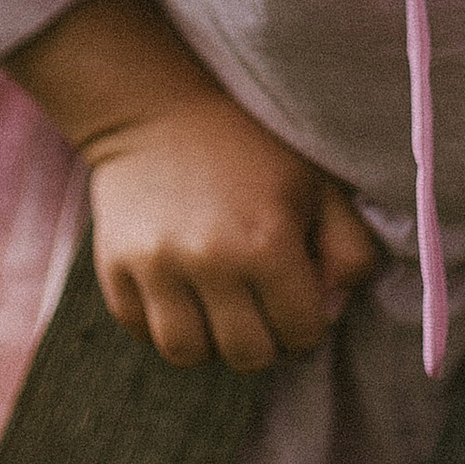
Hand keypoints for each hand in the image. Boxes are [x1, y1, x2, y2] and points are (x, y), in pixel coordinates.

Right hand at [4, 0, 378, 372]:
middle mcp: (210, 261)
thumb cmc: (252, 147)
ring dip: (209, 341)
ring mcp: (156, 267)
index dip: (308, 327)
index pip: (301, 335)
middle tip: (262, 312)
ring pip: (187, 353)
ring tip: (218, 307)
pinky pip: (139, 330)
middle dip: (264, 342)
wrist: (159, 107)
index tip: (299, 304)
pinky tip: (179, 291)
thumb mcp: (319, 184)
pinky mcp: (114, 266)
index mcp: (268, 243)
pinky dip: (161, 323)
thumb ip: (350, 249)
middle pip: (246, 356)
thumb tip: (334, 305)